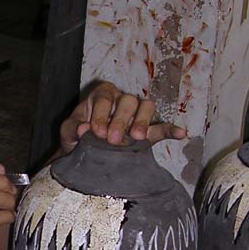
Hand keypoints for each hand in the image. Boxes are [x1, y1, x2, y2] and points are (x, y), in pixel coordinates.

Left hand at [59, 82, 186, 154]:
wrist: (84, 153)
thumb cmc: (77, 136)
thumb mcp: (68, 131)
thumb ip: (72, 128)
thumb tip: (83, 129)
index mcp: (102, 96)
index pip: (105, 98)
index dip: (101, 114)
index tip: (96, 132)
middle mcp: (122, 101)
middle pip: (128, 101)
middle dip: (120, 120)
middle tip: (112, 140)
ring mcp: (136, 115)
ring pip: (146, 107)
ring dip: (142, 121)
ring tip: (136, 138)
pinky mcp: (147, 132)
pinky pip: (161, 128)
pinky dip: (171, 130)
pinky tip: (180, 134)